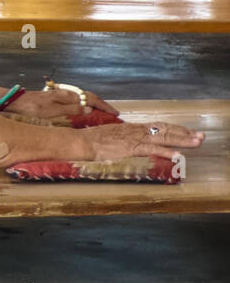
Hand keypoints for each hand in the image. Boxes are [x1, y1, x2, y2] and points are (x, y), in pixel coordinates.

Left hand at [5, 86, 117, 119]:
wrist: (17, 102)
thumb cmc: (33, 107)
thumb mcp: (53, 111)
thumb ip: (72, 109)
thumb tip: (90, 108)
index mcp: (67, 95)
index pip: (91, 99)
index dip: (104, 106)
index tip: (115, 113)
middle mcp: (66, 93)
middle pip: (88, 97)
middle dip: (101, 105)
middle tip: (112, 114)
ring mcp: (60, 94)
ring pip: (82, 98)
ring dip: (93, 105)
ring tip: (102, 114)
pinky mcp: (55, 98)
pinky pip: (75, 101)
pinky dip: (84, 106)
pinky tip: (83, 112)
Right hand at [75, 121, 202, 161]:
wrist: (82, 142)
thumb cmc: (93, 140)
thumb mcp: (113, 135)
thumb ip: (125, 136)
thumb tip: (131, 139)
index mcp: (133, 128)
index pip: (159, 126)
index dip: (175, 128)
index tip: (188, 131)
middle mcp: (137, 131)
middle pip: (166, 130)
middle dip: (184, 133)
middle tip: (201, 136)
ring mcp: (135, 139)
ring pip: (163, 138)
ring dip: (182, 140)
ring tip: (197, 143)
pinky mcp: (131, 148)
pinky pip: (152, 149)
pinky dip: (166, 152)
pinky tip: (178, 155)